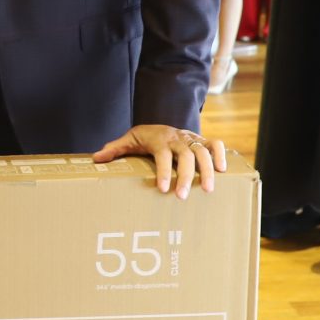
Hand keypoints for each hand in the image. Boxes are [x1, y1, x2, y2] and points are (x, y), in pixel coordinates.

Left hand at [92, 124, 228, 198]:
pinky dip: (221, 154)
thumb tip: (96, 159)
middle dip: (187, 176)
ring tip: (209, 190)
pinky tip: (223, 171)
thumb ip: (115, 149)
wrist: (161, 122)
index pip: (163, 156)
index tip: (163, 188)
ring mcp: (191, 139)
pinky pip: (215, 144)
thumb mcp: (129, 139)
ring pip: (203, 152)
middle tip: (183, 196)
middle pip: (187, 156)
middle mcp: (177, 139)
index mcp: (159, 140)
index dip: (164, 172)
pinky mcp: (202, 141)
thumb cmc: (144, 136)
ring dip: (207, 171)